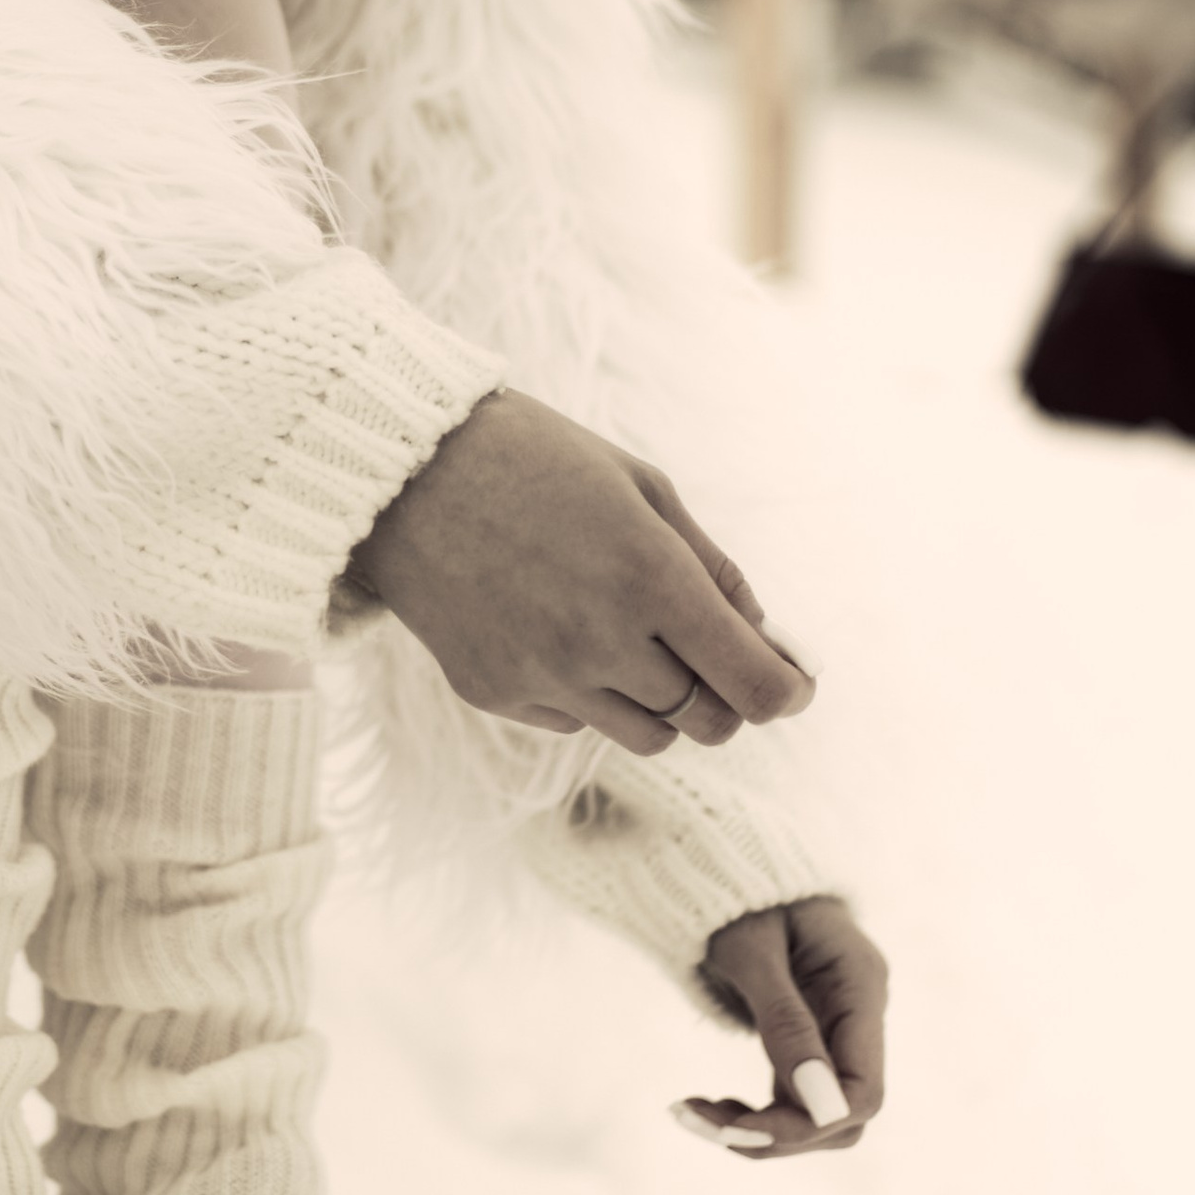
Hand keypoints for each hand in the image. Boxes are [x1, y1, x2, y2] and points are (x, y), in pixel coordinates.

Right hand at [352, 390, 814, 754]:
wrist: (402, 467)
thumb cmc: (535, 458)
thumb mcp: (643, 485)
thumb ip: (711, 566)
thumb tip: (761, 636)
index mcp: (652, 577)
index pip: (755, 686)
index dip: (788, 692)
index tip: (793, 683)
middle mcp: (601, 640)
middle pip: (709, 722)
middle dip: (726, 694)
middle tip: (711, 655)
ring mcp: (543, 675)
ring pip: (647, 736)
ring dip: (660, 701)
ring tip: (629, 638)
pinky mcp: (493, 692)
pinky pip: (575, 721)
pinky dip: (588, 692)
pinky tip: (556, 629)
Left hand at [675, 895, 888, 1157]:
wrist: (715, 858)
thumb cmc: (732, 890)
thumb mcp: (750, 950)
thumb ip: (785, 1021)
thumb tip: (822, 1107)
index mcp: (859, 984)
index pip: (863, 1089)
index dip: (811, 1122)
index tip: (742, 1129)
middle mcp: (856, 1013)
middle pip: (841, 1114)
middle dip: (777, 1133)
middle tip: (699, 1120)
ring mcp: (832, 1028)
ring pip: (814, 1116)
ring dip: (758, 1131)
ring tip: (689, 1113)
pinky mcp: (803, 1039)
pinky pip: (789, 1099)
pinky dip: (749, 1115)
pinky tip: (702, 1106)